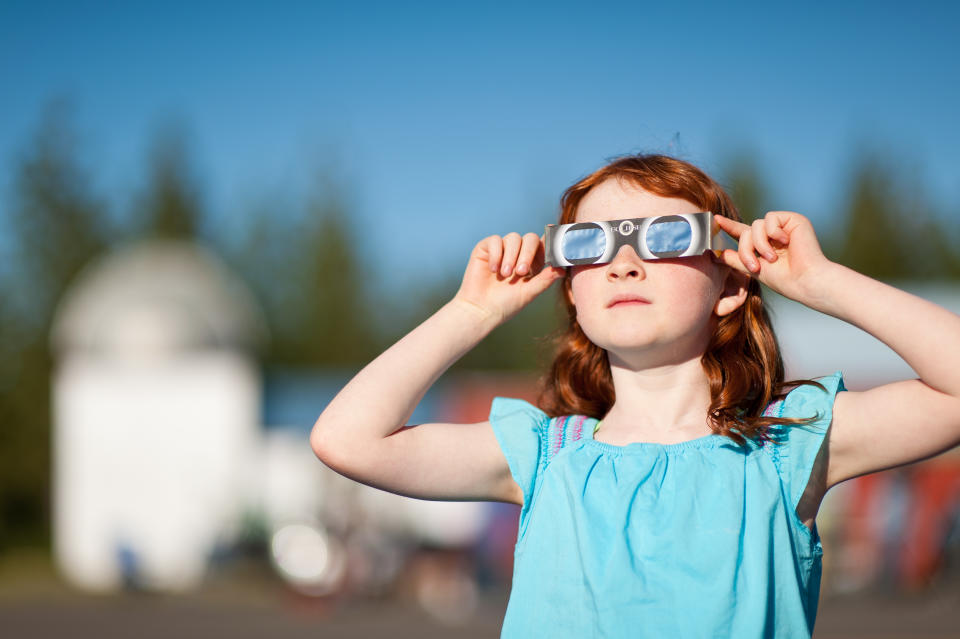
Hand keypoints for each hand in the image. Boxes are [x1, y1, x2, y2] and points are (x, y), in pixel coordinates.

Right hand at [453, 232, 564, 323]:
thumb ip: (545, 279)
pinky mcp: (486, 249)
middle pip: (530, 239)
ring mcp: (502, 250)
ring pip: (513, 238)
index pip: (544, 245)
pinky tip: (493, 270)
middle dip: (528, 253)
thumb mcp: (529, 292)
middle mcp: (518, 253)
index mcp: (532, 263)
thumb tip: (563, 268)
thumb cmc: (506, 304)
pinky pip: (495, 240)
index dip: (551, 239)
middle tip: (521, 272)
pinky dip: (496, 254)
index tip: (555, 236)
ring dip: (511, 256)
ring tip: (505, 275)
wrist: (481, 310)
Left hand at [713, 212, 833, 302]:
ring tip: (771, 258)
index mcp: (764, 245)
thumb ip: (736, 260)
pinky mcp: (793, 219)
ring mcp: (783, 226)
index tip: (715, 220)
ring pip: (756, 224)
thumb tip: (717, 254)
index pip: (743, 233)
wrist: (805, 281)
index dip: (729, 227)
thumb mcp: (754, 269)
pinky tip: (785, 242)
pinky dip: (773, 232)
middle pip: (746, 231)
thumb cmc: (784, 280)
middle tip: (755, 266)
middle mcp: (773, 234)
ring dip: (759, 243)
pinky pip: (770, 218)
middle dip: (745, 249)